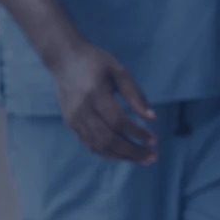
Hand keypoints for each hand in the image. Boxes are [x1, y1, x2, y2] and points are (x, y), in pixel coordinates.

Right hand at [47, 41, 157, 164]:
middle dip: (132, 151)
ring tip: (142, 159)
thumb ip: (135, 94)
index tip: (154, 139)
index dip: (137, 133)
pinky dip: (108, 153)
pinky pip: (90, 145)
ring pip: (98, 146)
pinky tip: (124, 154)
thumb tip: (152, 117)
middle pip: (108, 139)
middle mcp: (82, 112)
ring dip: (122, 156)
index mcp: (95, 95)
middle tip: (152, 157)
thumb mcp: (119, 71)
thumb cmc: (96, 62)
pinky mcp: (71, 125)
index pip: (118, 122)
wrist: (64, 60)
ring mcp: (74, 121)